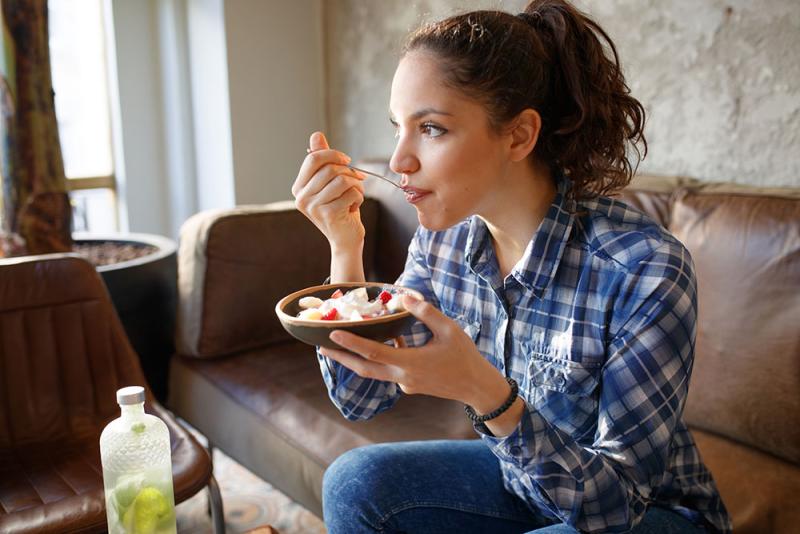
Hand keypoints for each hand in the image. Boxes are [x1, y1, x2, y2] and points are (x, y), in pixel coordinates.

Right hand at [292, 132, 365, 251]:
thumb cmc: (339, 207)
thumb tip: (316, 135)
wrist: (345, 238)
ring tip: (356, 194)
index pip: (313, 158)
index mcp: (299, 187)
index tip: (347, 161)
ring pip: (342, 180)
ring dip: (357, 185)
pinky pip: (351, 193)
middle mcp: (302, 197)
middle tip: (357, 181)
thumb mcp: (330, 182)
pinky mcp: (329, 214)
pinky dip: (359, 197)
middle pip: (329, 168)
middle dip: (349, 172)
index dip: (333, 155)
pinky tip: (354, 206)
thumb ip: (322, 160)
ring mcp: (314, 207)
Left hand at [320, 296, 507, 407]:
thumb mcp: (449, 329)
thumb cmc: (465, 357)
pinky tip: (384, 345)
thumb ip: (425, 312)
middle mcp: (403, 377)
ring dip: (357, 360)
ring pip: (374, 372)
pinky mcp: (411, 386)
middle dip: (341, 358)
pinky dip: (379, 361)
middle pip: (364, 368)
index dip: (351, 342)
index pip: (373, 352)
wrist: (477, 387)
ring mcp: (406, 385)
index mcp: (410, 364)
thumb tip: (404, 297)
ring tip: (340, 347)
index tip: (332, 334)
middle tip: (321, 346)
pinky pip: (389, 372)